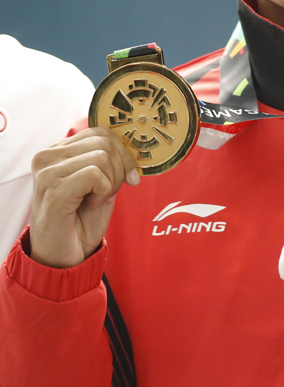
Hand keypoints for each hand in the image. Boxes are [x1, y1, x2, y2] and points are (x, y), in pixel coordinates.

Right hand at [29, 128, 138, 268]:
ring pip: (102, 157)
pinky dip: (104, 191)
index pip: (101, 132)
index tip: (128, 176)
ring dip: (111, 183)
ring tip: (95, 199)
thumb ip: (111, 160)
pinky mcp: (54, 189)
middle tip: (108, 192)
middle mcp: (46, 157)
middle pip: (104, 142)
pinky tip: (91, 204)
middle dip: (119, 169)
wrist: (64, 254)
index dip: (123, 153)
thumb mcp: (102, 182)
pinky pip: (95, 174)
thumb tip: (134, 145)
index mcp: (57, 151)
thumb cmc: (82, 219)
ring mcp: (47, 173)